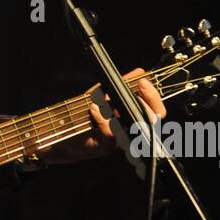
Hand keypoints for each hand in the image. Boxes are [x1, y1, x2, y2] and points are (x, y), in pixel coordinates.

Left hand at [42, 66, 165, 163]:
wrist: (64, 134)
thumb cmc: (85, 115)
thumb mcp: (103, 94)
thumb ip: (122, 84)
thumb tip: (140, 71)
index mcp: (133, 118)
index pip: (156, 110)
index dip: (155, 96)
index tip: (144, 82)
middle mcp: (130, 131)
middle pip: (154, 120)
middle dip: (148, 101)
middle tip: (138, 86)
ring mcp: (121, 141)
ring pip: (133, 126)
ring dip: (118, 108)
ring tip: (104, 99)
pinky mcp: (106, 147)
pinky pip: (111, 133)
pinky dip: (103, 118)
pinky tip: (94, 109)